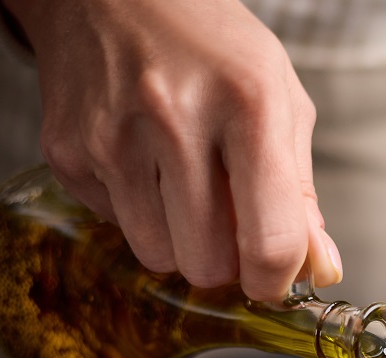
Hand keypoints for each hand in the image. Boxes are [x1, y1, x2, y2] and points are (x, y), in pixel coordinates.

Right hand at [2, 0, 340, 300]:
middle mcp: (175, 118)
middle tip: (227, 220)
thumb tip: (318, 269)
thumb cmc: (211, 47)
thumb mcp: (279, 99)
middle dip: (225, 261)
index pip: (269, 240)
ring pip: (158, 257)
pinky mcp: (67, 152)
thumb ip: (301, 192)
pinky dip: (137, 211)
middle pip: (208, 264)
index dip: (276, 282)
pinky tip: (142, 161)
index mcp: (247, 103)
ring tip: (184, 184)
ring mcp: (112, 137)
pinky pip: (116, 228)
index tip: (274, 281)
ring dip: (179, 241)